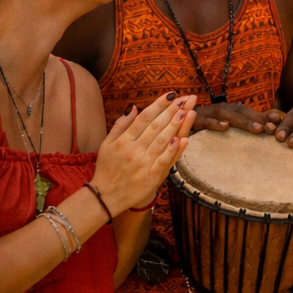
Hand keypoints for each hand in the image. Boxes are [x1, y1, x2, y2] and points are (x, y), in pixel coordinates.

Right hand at [91, 92, 197, 213]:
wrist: (104, 197)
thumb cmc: (106, 169)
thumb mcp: (106, 144)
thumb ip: (120, 125)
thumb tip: (133, 107)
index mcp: (123, 141)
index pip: (144, 118)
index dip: (158, 105)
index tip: (171, 95)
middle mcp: (133, 150)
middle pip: (155, 127)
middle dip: (171, 111)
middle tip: (185, 99)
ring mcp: (143, 164)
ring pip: (162, 141)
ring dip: (175, 126)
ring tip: (187, 112)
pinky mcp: (150, 177)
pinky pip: (164, 161)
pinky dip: (172, 150)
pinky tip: (182, 139)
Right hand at [191, 101, 272, 134]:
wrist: (180, 120)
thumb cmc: (210, 124)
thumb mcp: (231, 124)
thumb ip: (253, 121)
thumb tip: (276, 120)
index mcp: (232, 110)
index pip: (251, 112)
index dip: (265, 116)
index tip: (280, 122)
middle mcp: (223, 109)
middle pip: (242, 112)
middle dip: (258, 119)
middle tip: (272, 129)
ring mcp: (209, 113)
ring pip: (228, 115)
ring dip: (243, 121)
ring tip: (258, 129)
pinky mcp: (196, 120)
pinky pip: (206, 121)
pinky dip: (216, 123)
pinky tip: (225, 127)